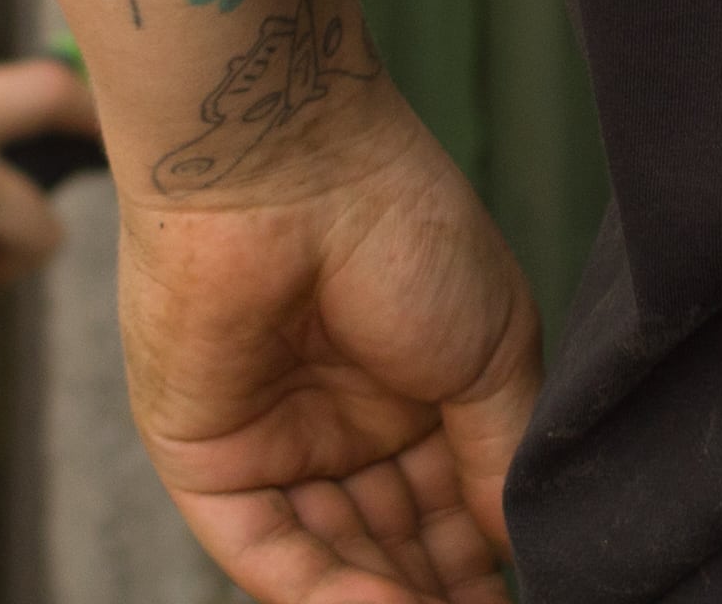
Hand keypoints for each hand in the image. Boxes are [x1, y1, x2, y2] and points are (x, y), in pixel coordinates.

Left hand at [117, 104, 541, 601]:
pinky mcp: (204, 452)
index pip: (444, 513)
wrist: (287, 161)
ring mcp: (269, 438)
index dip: (480, 566)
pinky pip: (260, 546)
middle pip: (389, 546)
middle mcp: (336, 422)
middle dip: (433, 592)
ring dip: (386, 601)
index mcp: (408, 392)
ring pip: (329, 559)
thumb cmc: (398, 225)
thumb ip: (499, 462)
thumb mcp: (491, 353)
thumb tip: (517, 550)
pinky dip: (318, 593)